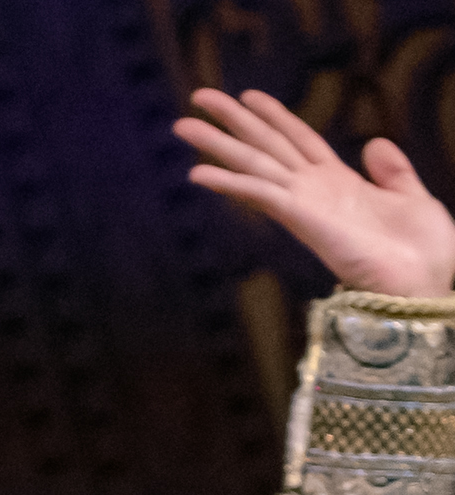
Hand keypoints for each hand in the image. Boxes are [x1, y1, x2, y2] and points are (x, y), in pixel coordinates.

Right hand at [175, 88, 454, 296]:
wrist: (424, 286)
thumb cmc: (424, 253)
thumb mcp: (413, 197)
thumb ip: (392, 170)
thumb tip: (374, 142)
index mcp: (340, 183)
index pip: (299, 140)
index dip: (274, 116)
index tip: (248, 96)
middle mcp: (314, 191)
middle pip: (265, 146)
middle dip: (232, 122)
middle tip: (198, 97)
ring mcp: (304, 205)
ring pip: (253, 165)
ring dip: (217, 145)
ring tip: (183, 125)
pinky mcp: (302, 220)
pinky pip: (260, 196)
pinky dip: (230, 183)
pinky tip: (198, 173)